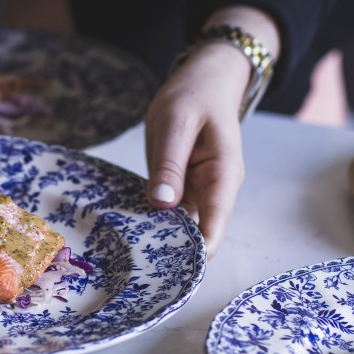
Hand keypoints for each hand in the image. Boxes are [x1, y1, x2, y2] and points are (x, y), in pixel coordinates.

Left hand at [144, 43, 248, 256]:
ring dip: (163, 239)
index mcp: (223, 174)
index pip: (215, 223)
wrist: (205, 80)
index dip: (198, 252)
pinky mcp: (186, 189)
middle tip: (138, 269)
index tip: (174, 273)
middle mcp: (217, 189)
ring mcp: (202, 191)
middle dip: (176, 251)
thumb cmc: (194, 96)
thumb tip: (162, 204)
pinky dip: (156, 222)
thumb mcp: (175, 123)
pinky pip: (172, 213)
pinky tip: (131, 232)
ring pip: (185, 226)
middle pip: (201, 233)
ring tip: (131, 258)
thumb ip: (169, 163)